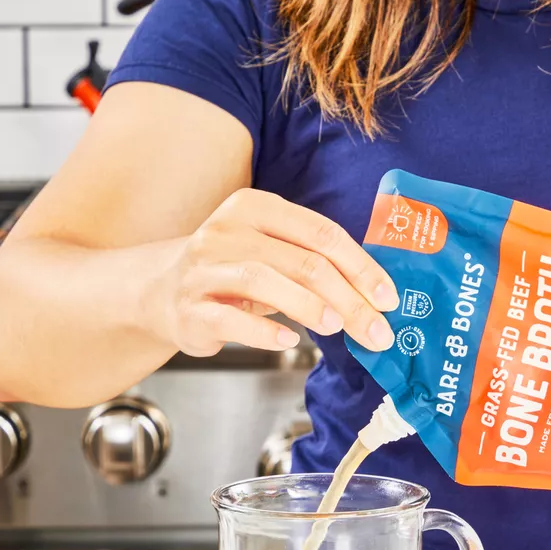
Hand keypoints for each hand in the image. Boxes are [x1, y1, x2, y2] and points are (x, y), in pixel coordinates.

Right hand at [144, 188, 398, 356]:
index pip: (322, 233)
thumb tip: (375, 296)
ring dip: (309, 306)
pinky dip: (264, 331)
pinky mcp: (190, 308)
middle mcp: (227, 231)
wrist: (161, 292)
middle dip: (348, 298)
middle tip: (377, 330)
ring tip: (338, 327)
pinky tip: (289, 341)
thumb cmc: (232, 273)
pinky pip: (231, 319)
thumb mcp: (272, 253)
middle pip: (302, 261)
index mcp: (256, 208)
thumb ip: (314, 263)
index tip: (388, 298)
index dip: (361, 266)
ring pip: (265, 280)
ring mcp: (204, 268)